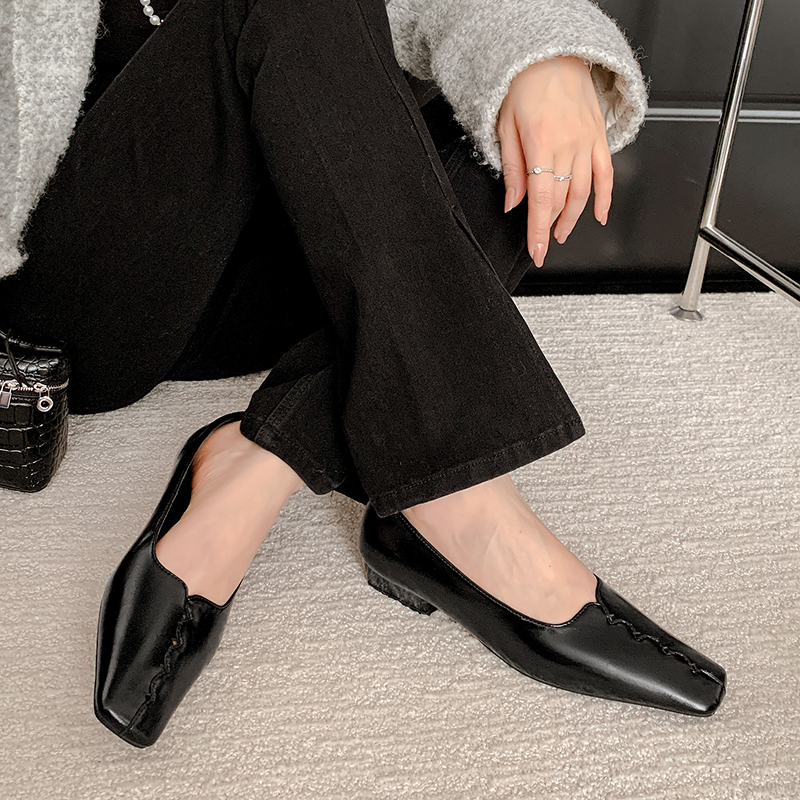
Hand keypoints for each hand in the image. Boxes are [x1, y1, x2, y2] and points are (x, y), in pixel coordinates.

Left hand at [497, 55, 612, 267]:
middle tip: (543, 244)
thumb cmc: (524, 84)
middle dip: (551, 228)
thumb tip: (513, 203)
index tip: (537, 250)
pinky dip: (605, 198)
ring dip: (573, 218)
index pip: (542, 199)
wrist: (551, 53)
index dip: (539, 230)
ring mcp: (587, 141)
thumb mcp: (505, 126)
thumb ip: (512, 168)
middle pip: (562, 199)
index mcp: (541, 142)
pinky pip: (606, 173)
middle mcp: (568, 143)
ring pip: (584, 191)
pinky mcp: (599, 137)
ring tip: (561, 232)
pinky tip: (600, 216)